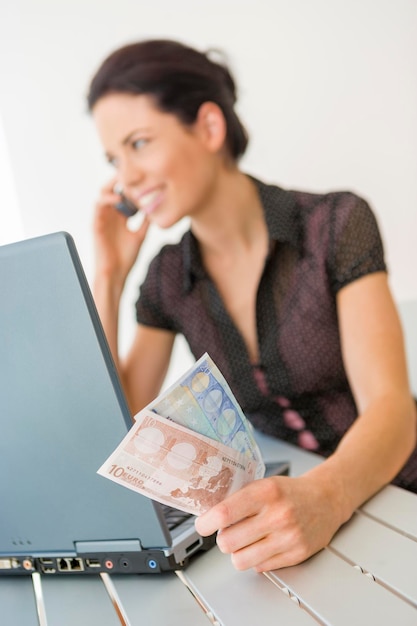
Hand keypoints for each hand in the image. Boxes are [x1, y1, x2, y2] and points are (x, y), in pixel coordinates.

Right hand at [93, 178, 149, 284]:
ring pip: (104, 193)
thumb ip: (145, 222)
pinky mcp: (95, 223)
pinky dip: (106, 198)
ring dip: (113, 185)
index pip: (125, 194)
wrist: (116, 273)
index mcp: (120, 216)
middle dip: (122, 179)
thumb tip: (156, 209)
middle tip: (133, 171)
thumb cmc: (126, 257)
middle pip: (113, 189)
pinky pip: (97, 205)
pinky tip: (118, 198)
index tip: (145, 178)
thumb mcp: (140, 235)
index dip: (133, 185)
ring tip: (125, 180)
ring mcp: (102, 218)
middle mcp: (110, 214)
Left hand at [195, 473, 344, 571]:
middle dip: (222, 539)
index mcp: (266, 492)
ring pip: (241, 560)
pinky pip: (260, 567)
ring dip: (237, 553)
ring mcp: (288, 537)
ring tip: (244, 541)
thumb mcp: (264, 484)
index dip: (206, 523)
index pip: (225, 513)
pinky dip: (256, 559)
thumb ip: (240, 498)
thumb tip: (209, 513)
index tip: (201, 525)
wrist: (326, 500)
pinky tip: (264, 544)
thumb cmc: (290, 491)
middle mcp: (278, 515)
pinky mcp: (296, 554)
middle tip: (227, 532)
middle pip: (228, 541)